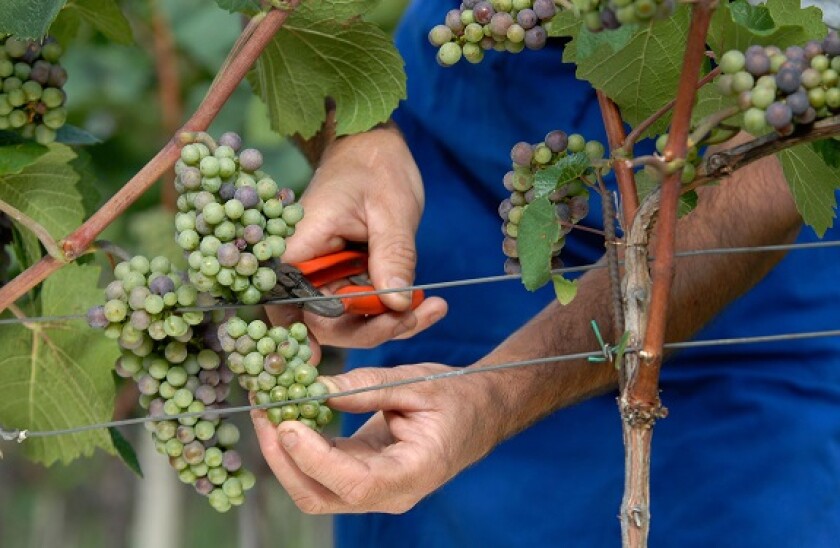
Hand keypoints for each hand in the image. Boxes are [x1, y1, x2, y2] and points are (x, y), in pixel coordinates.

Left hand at [252, 363, 497, 513]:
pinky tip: (286, 414)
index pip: (355, 483)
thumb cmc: (458, 396)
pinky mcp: (361, 475)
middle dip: (283, 459)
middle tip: (262, 412)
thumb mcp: (418, 383)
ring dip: (283, 454)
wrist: (480, 411)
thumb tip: (315, 389)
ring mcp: (374, 490)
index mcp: (414, 473)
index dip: (315, 459)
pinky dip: (298, 447)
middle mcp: (390, 494)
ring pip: (314, 489)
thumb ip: (367, 387)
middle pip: (322, 496)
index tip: (286, 424)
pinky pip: (321, 472)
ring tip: (266, 410)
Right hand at [267, 127, 447, 346]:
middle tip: (415, 317)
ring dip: (389, 323)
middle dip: (371, 329)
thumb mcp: (392, 209)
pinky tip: (427, 306)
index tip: (344, 347)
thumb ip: (392, 256)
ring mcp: (326, 273)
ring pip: (347, 320)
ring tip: (431, 310)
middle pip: (324, 322)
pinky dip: (393, 311)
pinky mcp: (346, 275)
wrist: (375, 144)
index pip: (290, 303)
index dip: (311, 333)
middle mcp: (305, 266)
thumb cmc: (376, 165)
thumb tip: (398, 305)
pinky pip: (364, 306)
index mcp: (299, 246)